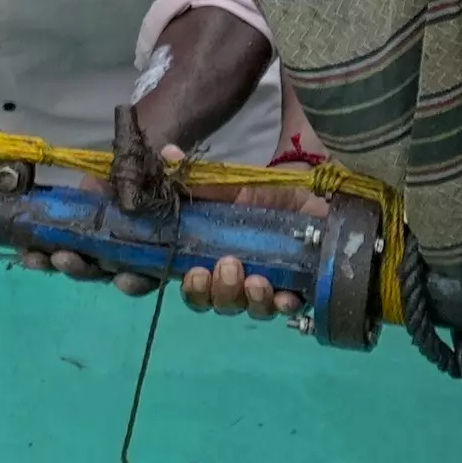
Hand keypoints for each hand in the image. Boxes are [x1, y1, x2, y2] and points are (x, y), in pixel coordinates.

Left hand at [27, 102, 163, 295]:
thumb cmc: (163, 168)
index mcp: (160, 245)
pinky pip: (67, 248)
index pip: (152, 274)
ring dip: (61, 263)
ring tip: (37, 257)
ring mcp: (107, 246)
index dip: (138, 281)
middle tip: (67, 259)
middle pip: (112, 274)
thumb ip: (172, 165)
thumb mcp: (170, 167)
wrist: (148, 157)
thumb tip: (170, 154)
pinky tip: (27, 250)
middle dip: (86, 269)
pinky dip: (46, 252)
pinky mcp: (85, 234)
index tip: (122, 278)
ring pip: (87, 265)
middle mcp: (133, 254)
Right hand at [167, 155, 319, 319]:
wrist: (314, 195)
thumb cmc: (267, 195)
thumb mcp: (233, 187)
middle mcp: (229, 278)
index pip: (173, 280)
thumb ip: (199, 178)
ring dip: (242, 297)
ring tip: (253, 277)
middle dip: (207, 292)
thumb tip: (167, 152)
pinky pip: (282, 310)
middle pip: (206, 301)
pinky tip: (284, 295)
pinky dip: (280, 305)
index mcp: (204, 254)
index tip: (147, 279)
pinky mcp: (293, 292)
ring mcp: (259, 288)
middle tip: (218, 268)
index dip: (154, 284)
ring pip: (241, 309)